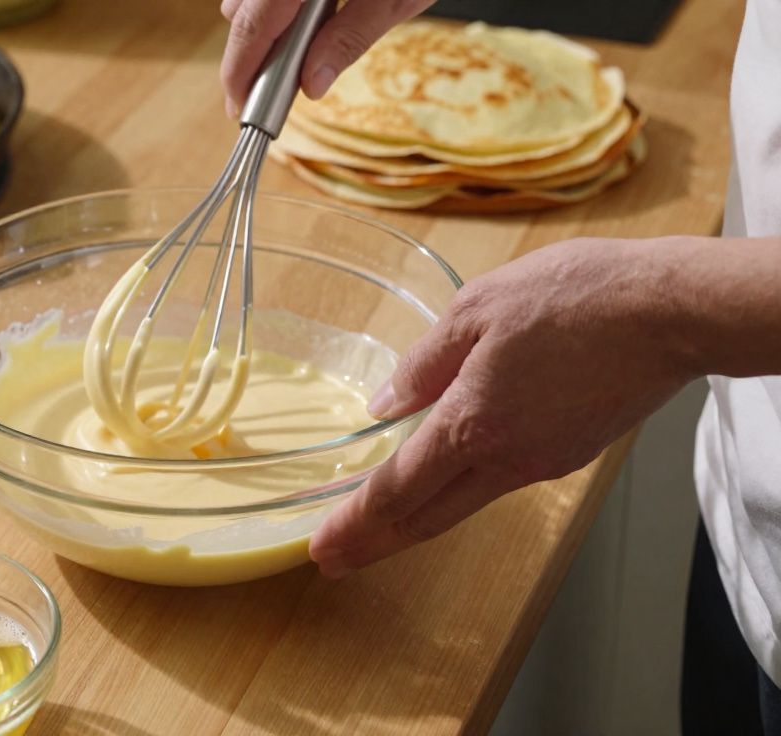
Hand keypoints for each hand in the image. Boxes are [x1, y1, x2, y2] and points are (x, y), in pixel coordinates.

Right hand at [219, 0, 435, 117]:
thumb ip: (352, 36)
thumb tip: (312, 83)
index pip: (254, 25)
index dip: (240, 70)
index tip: (239, 105)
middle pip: (243, 10)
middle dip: (248, 55)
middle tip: (254, 94)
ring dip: (259, 26)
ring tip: (282, 59)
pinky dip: (270, 3)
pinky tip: (298, 19)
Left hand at [309, 237, 701, 576]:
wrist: (672, 311)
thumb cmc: (575, 297)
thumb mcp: (477, 308)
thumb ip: (425, 362)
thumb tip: (386, 403)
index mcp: (473, 425)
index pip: (397, 490)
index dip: (355, 523)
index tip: (321, 548)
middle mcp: (506, 459)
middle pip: (426, 517)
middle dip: (374, 543)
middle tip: (334, 560)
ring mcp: (542, 461)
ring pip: (464, 501)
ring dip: (416, 516)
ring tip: (379, 520)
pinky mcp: (570, 451)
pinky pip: (501, 476)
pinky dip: (462, 484)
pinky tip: (447, 469)